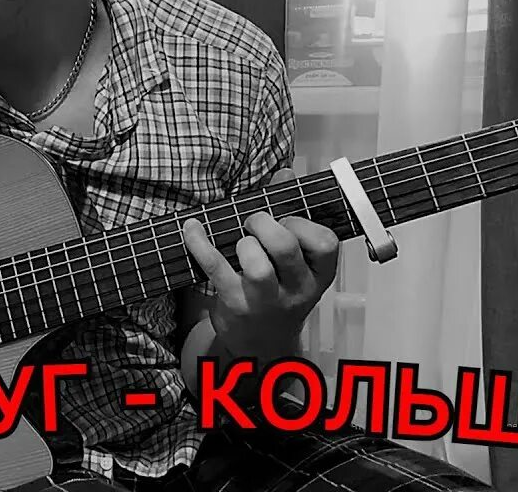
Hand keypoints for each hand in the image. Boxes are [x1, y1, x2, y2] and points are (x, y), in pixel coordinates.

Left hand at [182, 171, 339, 360]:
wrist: (262, 344)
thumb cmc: (280, 290)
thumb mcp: (296, 260)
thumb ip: (291, 213)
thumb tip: (285, 173)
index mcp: (319, 274)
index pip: (325, 242)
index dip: (302, 223)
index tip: (286, 219)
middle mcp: (298, 289)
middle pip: (285, 246)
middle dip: (264, 223)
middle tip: (254, 223)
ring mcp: (267, 301)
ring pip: (257, 265)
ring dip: (243, 243)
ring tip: (240, 243)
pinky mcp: (236, 305)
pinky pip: (216, 268)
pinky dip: (200, 243)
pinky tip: (192, 228)